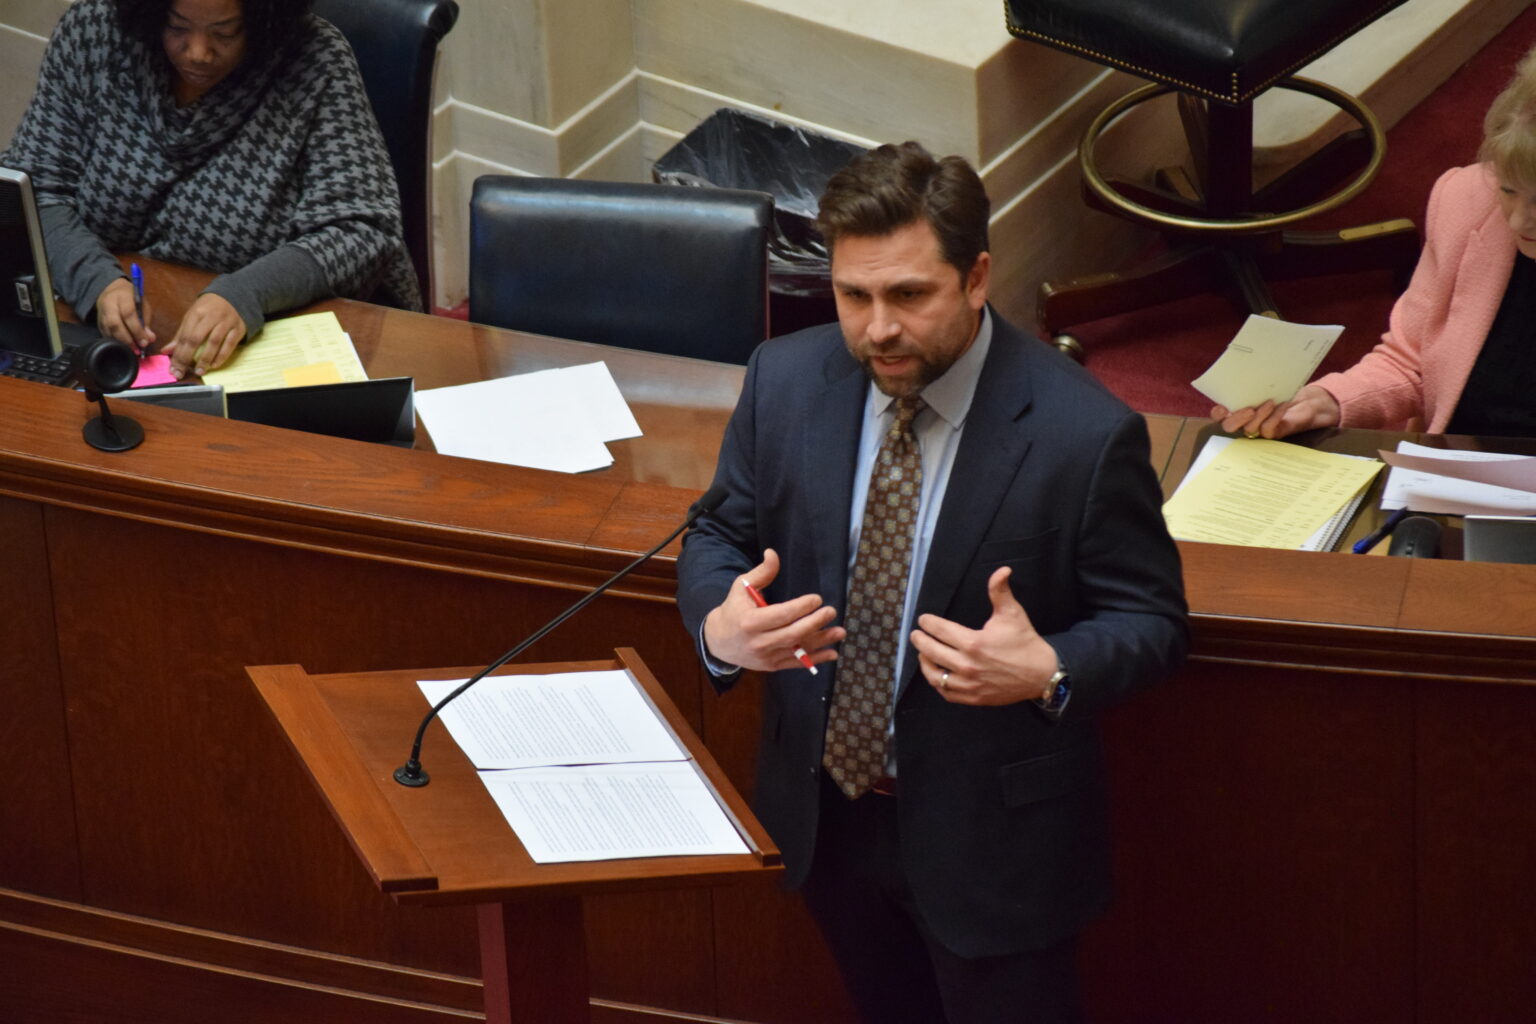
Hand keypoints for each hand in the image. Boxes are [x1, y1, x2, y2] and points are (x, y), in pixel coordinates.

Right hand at [95, 277, 155, 350]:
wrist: (111, 290)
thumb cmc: (131, 298)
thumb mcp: (142, 304)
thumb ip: (146, 321)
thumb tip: (150, 338)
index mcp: (122, 296)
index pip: (128, 314)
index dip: (137, 330)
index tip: (144, 342)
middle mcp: (108, 304)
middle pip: (115, 324)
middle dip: (127, 339)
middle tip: (137, 350)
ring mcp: (100, 313)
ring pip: (108, 330)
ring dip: (121, 343)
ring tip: (132, 350)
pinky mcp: (97, 321)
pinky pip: (104, 334)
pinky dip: (114, 342)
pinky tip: (123, 347)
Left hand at [164, 293, 245, 378]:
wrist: (234, 296)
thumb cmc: (210, 309)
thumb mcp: (193, 316)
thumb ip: (181, 335)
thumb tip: (167, 351)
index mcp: (196, 313)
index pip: (184, 336)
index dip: (178, 353)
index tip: (173, 368)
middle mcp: (210, 317)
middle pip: (196, 339)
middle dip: (187, 357)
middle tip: (181, 372)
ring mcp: (226, 323)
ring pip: (214, 342)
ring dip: (205, 359)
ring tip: (199, 371)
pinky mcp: (238, 328)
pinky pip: (230, 344)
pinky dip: (222, 355)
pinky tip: (215, 365)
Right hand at [702, 548, 844, 672]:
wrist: (718, 641)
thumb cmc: (733, 610)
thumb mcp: (741, 587)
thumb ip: (761, 572)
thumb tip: (773, 553)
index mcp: (750, 621)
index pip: (780, 615)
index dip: (801, 607)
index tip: (817, 599)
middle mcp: (758, 642)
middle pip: (792, 634)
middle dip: (814, 623)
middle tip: (831, 611)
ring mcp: (766, 656)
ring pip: (798, 650)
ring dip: (822, 642)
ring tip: (840, 632)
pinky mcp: (772, 666)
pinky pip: (796, 663)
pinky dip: (816, 659)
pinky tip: (832, 653)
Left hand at [911, 567, 1057, 705]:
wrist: (1042, 674)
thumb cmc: (1025, 642)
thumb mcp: (1012, 613)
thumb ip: (1000, 591)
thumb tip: (1002, 570)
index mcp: (974, 643)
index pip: (940, 630)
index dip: (928, 623)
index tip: (923, 619)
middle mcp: (968, 665)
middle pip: (931, 652)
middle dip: (920, 641)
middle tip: (916, 635)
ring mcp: (970, 684)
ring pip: (935, 676)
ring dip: (925, 664)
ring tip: (923, 654)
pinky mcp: (974, 697)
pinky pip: (947, 693)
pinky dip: (938, 683)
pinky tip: (937, 674)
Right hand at [1211, 385, 1341, 439]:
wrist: (1307, 401)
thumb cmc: (1283, 391)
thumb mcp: (1265, 384)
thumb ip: (1252, 383)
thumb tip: (1243, 370)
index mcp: (1237, 408)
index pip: (1219, 416)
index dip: (1217, 414)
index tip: (1222, 407)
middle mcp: (1244, 421)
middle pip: (1229, 427)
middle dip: (1236, 419)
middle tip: (1248, 409)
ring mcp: (1258, 429)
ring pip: (1249, 430)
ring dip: (1259, 415)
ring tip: (1269, 402)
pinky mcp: (1273, 433)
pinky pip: (1268, 430)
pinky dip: (1274, 417)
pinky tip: (1281, 405)